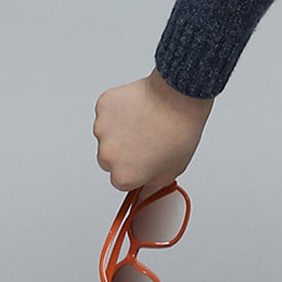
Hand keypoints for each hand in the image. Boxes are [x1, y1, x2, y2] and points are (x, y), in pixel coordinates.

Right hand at [94, 70, 212, 191]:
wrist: (179, 97)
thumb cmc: (179, 130)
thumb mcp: (173, 169)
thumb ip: (154, 182)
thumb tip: (147, 184)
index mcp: (124, 176)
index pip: (121, 181)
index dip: (135, 170)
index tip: (144, 161)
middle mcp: (108, 155)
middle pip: (110, 159)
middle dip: (124, 151)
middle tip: (147, 139)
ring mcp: (102, 129)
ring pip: (107, 133)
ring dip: (121, 129)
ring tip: (146, 120)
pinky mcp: (103, 106)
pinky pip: (108, 111)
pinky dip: (119, 109)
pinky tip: (138, 108)